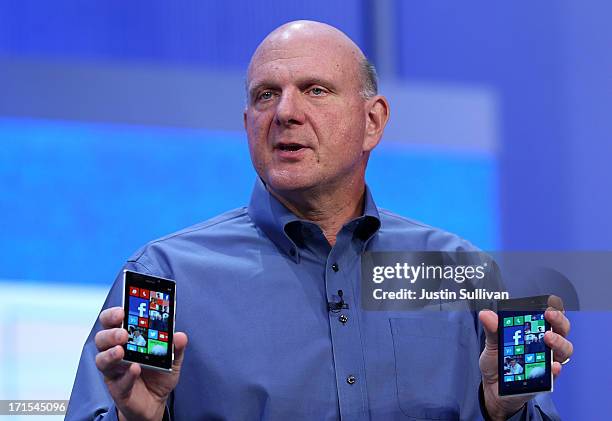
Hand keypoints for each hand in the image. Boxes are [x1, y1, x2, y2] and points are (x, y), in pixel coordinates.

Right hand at [94, 307, 187, 420]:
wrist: (156, 401)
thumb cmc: (158, 374)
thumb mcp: (172, 358)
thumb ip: (176, 347)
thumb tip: (180, 336)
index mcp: (126, 340)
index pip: (112, 322)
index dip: (113, 315)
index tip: (122, 310)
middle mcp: (115, 353)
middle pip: (102, 339)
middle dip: (111, 333)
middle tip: (123, 333)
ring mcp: (114, 371)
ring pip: (102, 360)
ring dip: (111, 354)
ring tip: (121, 350)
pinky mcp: (117, 388)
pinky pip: (118, 382)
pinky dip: (127, 375)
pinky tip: (135, 369)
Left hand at [478, 297, 572, 420]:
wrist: (492, 389)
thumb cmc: (497, 363)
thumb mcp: (492, 344)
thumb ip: (492, 330)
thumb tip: (485, 314)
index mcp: (534, 333)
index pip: (550, 317)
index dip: (554, 308)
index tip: (550, 303)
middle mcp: (545, 346)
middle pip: (562, 331)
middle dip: (559, 321)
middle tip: (549, 316)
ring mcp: (547, 362)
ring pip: (564, 350)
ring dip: (559, 342)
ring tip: (548, 338)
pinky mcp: (545, 379)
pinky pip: (555, 374)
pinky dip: (555, 368)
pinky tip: (552, 365)